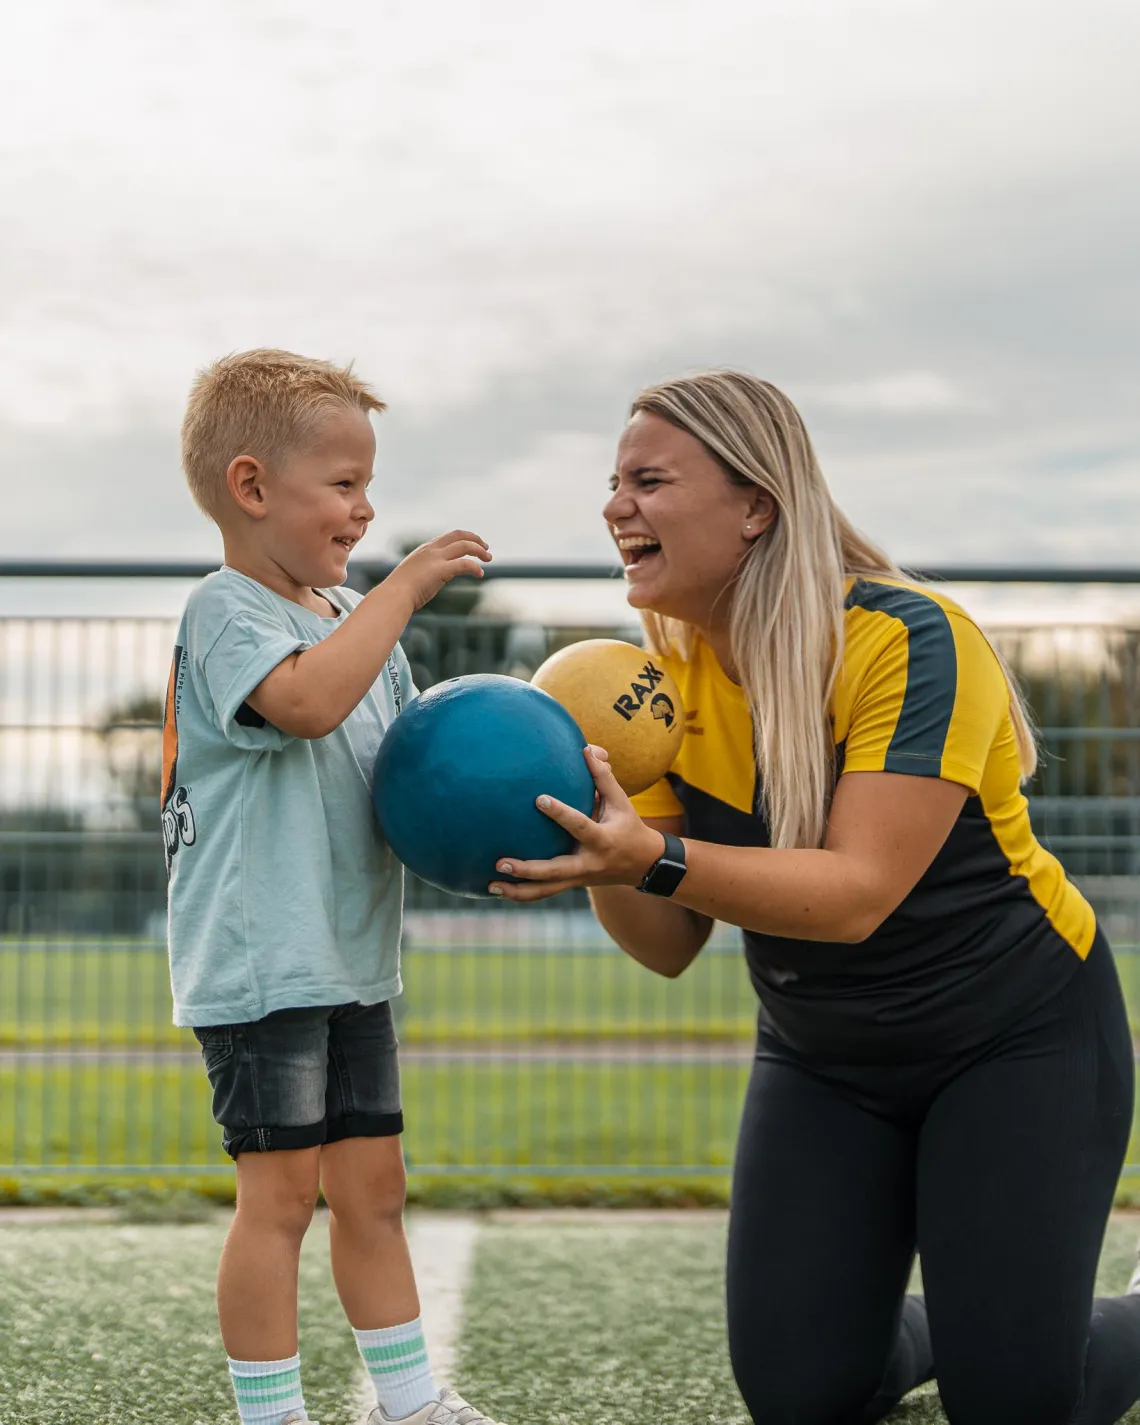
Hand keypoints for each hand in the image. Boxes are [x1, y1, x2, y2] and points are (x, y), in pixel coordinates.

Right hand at [387, 531, 490, 610]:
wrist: (394, 596)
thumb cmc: (401, 591)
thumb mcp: (417, 576)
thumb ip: (431, 571)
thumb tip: (444, 576)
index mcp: (425, 549)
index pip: (448, 537)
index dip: (463, 539)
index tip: (472, 545)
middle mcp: (431, 549)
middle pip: (458, 535)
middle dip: (475, 539)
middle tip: (486, 548)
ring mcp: (436, 558)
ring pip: (464, 546)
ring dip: (479, 551)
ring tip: (489, 559)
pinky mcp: (441, 570)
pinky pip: (464, 564)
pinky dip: (475, 567)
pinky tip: (480, 574)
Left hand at [489, 746, 666, 901]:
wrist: (643, 865)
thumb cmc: (628, 825)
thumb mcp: (621, 802)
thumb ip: (603, 777)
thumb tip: (585, 748)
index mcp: (602, 840)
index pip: (579, 826)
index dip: (560, 813)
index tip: (539, 798)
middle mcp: (588, 863)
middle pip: (555, 871)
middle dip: (528, 869)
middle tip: (500, 862)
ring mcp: (579, 878)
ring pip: (546, 890)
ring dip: (518, 890)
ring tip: (490, 884)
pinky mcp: (572, 884)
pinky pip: (545, 892)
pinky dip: (522, 894)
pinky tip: (497, 889)